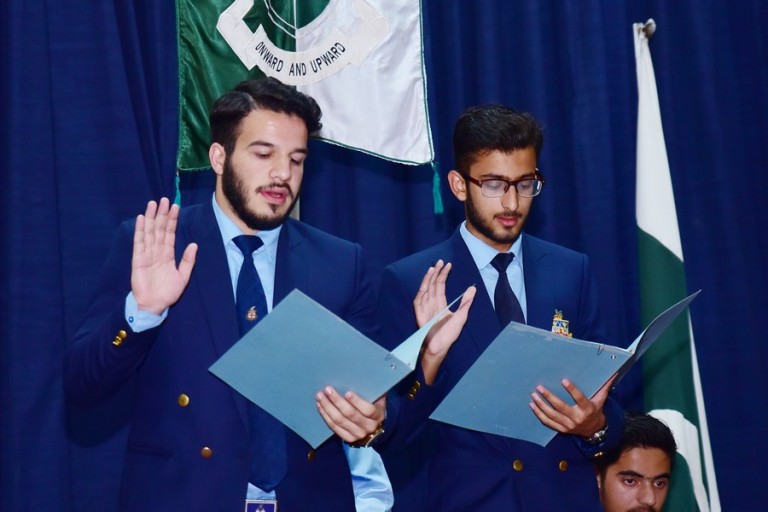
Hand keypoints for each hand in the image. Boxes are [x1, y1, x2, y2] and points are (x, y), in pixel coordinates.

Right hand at [131, 198, 197, 313]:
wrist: (154, 305)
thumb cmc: (167, 292)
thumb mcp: (183, 276)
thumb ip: (188, 260)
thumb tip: (194, 244)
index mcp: (168, 254)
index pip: (170, 233)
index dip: (172, 220)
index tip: (175, 207)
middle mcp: (157, 250)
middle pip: (159, 228)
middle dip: (162, 214)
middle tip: (164, 199)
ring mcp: (147, 253)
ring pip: (149, 231)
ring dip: (151, 217)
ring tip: (153, 204)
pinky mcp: (138, 258)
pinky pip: (139, 242)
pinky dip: (140, 230)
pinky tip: (142, 219)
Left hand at [315, 386, 385, 443]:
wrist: (375, 427)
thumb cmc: (375, 406)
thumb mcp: (378, 398)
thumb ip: (374, 389)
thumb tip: (366, 372)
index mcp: (377, 415)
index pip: (367, 410)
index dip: (357, 402)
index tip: (347, 392)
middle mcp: (368, 427)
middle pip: (350, 414)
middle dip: (337, 401)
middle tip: (327, 389)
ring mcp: (358, 434)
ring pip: (340, 421)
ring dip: (328, 408)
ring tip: (320, 396)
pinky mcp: (348, 439)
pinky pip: (334, 427)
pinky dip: (326, 416)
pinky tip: (320, 406)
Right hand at [413, 260, 475, 383]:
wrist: (439, 347)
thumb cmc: (449, 335)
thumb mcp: (461, 317)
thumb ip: (466, 302)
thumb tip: (472, 289)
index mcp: (441, 304)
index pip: (441, 286)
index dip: (444, 275)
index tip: (448, 265)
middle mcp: (432, 304)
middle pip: (433, 285)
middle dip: (436, 273)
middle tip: (440, 261)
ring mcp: (425, 308)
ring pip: (426, 289)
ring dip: (429, 279)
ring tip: (433, 268)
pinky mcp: (420, 314)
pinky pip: (419, 300)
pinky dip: (421, 290)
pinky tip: (426, 282)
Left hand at [529, 374, 615, 437]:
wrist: (594, 430)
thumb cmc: (596, 410)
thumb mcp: (601, 399)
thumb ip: (604, 386)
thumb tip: (613, 372)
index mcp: (587, 409)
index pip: (579, 398)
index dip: (572, 390)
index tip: (563, 380)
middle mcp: (577, 418)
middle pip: (561, 407)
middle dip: (549, 397)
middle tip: (539, 387)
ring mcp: (568, 425)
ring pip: (552, 415)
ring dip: (541, 405)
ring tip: (533, 395)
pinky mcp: (562, 430)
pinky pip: (548, 423)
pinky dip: (539, 414)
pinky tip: (532, 406)